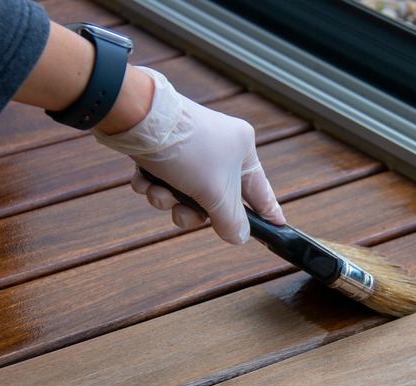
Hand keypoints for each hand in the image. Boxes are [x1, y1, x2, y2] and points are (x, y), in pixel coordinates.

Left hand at [92, 66, 284, 244]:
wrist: (137, 119)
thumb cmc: (186, 150)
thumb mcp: (215, 193)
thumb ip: (231, 220)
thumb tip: (240, 237)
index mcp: (242, 149)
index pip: (260, 190)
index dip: (267, 211)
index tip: (277, 226)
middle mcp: (219, 146)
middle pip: (214, 198)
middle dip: (192, 210)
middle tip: (181, 212)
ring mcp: (189, 146)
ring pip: (185, 191)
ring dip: (168, 198)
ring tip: (158, 192)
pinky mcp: (163, 147)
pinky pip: (163, 178)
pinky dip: (152, 184)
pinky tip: (145, 180)